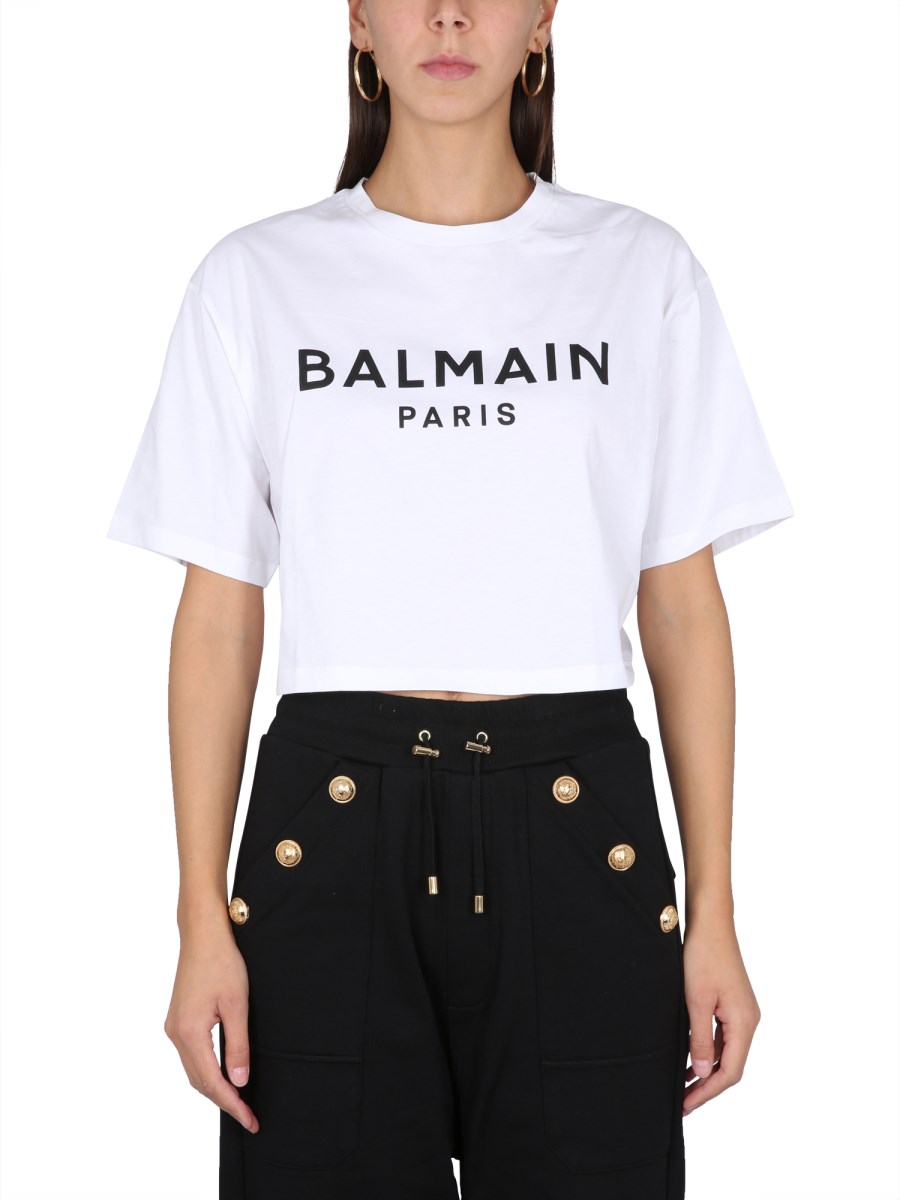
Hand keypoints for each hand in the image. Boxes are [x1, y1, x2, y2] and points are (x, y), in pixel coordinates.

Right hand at [163, 921, 258, 1133]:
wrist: (202, 935)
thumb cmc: (222, 963)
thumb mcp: (237, 1004)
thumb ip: (238, 1046)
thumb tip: (239, 1082)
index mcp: (190, 1032)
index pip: (212, 1082)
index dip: (232, 1104)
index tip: (250, 1120)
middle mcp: (175, 1034)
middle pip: (199, 1081)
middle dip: (224, 1101)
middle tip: (248, 1116)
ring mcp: (173, 1027)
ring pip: (193, 1070)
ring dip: (214, 1088)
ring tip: (239, 1100)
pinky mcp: (177, 1020)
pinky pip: (191, 1056)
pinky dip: (207, 1070)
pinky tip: (223, 1074)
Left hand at [681, 918, 760, 1115]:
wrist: (710, 923)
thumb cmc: (702, 956)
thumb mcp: (696, 1000)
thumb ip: (701, 1039)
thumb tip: (703, 1074)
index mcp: (744, 1023)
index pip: (730, 1071)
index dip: (708, 1092)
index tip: (686, 1104)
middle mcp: (749, 1021)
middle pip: (732, 1066)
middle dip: (708, 1086)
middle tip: (683, 1102)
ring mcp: (743, 1012)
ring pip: (728, 1053)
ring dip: (707, 1071)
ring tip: (684, 1087)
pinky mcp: (734, 1004)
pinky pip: (724, 1037)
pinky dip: (709, 1052)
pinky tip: (691, 1059)